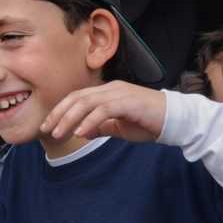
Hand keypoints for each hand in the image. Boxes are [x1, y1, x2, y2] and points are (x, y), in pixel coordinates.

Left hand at [40, 81, 165, 142]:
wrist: (175, 120)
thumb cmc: (148, 123)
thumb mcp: (120, 127)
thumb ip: (102, 127)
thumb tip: (83, 131)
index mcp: (107, 92)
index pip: (77, 98)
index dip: (60, 110)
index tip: (48, 125)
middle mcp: (110, 89)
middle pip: (77, 97)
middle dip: (59, 113)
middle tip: (47, 129)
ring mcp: (119, 93)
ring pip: (87, 102)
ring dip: (70, 118)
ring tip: (59, 133)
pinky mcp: (128, 102)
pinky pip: (104, 110)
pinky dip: (90, 120)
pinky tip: (81, 132)